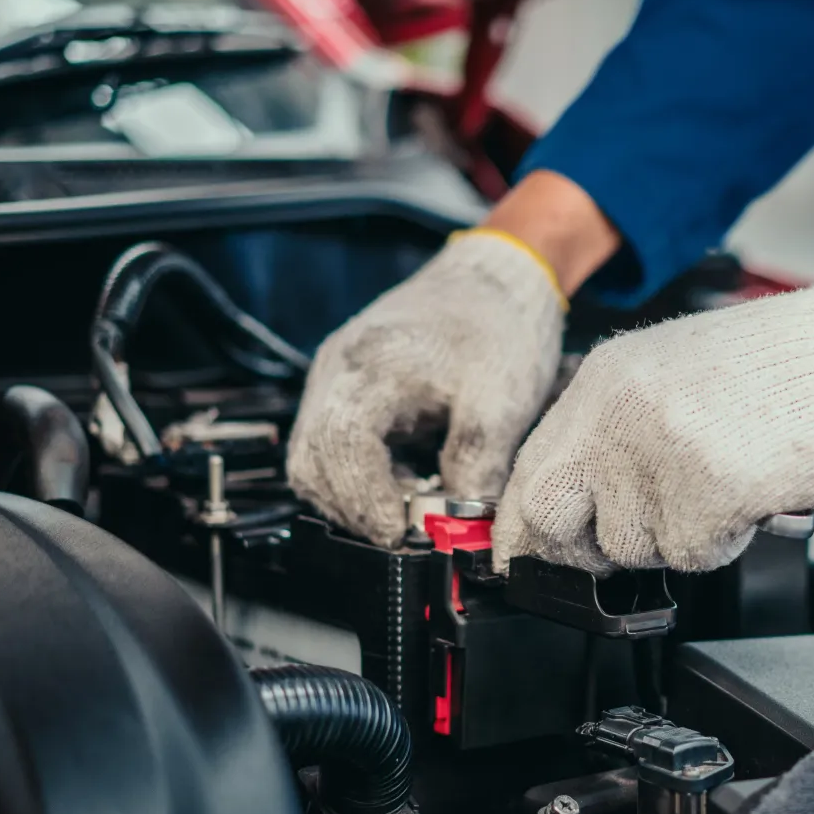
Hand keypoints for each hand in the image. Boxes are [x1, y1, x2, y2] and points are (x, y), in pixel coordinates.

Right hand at [287, 173, 617, 545]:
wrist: (497, 277)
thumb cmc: (499, 325)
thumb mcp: (502, 403)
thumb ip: (477, 469)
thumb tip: (462, 527)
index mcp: (370, 368)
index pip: (340, 450)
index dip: (367, 503)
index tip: (402, 535)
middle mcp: (337, 371)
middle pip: (311, 462)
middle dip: (356, 508)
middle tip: (407, 533)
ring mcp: (334, 377)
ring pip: (313, 459)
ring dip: (354, 496)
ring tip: (409, 507)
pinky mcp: (344, 386)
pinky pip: (330, 445)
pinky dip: (359, 475)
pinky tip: (403, 483)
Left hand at [493, 283, 813, 573]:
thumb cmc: (774, 368)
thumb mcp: (666, 372)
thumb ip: (609, 429)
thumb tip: (568, 497)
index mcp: (604, 381)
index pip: (530, 474)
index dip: (528, 526)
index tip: (527, 553)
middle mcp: (620, 415)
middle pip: (556, 519)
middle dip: (583, 548)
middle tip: (627, 539)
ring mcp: (661, 455)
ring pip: (634, 546)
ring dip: (676, 535)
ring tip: (720, 482)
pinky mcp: (708, 493)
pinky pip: (692, 555)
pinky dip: (722, 540)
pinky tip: (747, 493)